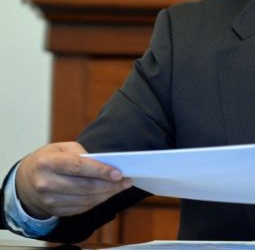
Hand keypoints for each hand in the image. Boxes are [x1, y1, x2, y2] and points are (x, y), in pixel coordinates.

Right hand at [15, 142, 131, 218]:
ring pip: (85, 200)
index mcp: (48, 162)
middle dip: (109, 185)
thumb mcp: (62, 148)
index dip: (100, 171)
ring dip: (107, 194)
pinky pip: (81, 208)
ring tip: (120, 187)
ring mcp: (49, 199)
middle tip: (126, 181)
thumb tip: (105, 164)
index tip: (118, 173)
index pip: (78, 168)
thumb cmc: (50, 159)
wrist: (26, 180)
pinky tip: (107, 194)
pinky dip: (97, 201)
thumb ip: (82, 154)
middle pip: (84, 187)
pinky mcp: (54, 210)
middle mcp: (46, 183)